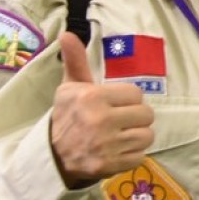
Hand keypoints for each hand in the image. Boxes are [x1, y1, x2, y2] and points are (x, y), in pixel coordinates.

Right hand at [49, 33, 155, 184]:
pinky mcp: (110, 166)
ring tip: (119, 136)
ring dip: (136, 137)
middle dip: (135, 118)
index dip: (128, 100)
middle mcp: (101, 120)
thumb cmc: (67, 116)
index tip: (114, 105)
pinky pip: (140, 156)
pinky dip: (131, 155)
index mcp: (92, 97)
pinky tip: (116, 151)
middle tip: (119, 122)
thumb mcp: (70, 87)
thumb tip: (67, 34)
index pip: (136, 94)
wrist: (51, 155)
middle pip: (147, 115)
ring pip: (147, 136)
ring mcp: (106, 145)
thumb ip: (75, 61)